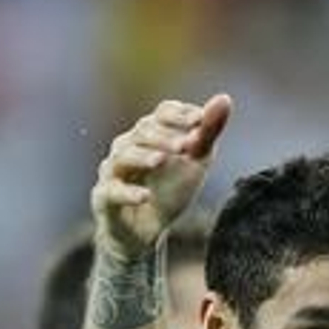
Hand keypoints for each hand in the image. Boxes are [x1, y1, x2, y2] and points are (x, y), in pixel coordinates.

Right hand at [91, 94, 231, 264]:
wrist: (146, 230)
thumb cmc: (169, 190)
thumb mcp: (195, 162)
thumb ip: (208, 132)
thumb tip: (224, 98)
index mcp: (150, 134)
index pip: (162, 113)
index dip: (180, 114)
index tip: (201, 120)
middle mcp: (127, 146)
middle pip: (142, 131)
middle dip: (165, 136)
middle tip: (188, 145)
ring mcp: (113, 172)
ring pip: (122, 156)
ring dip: (143, 157)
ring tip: (161, 160)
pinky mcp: (104, 198)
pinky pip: (110, 192)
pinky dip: (127, 193)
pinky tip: (145, 196)